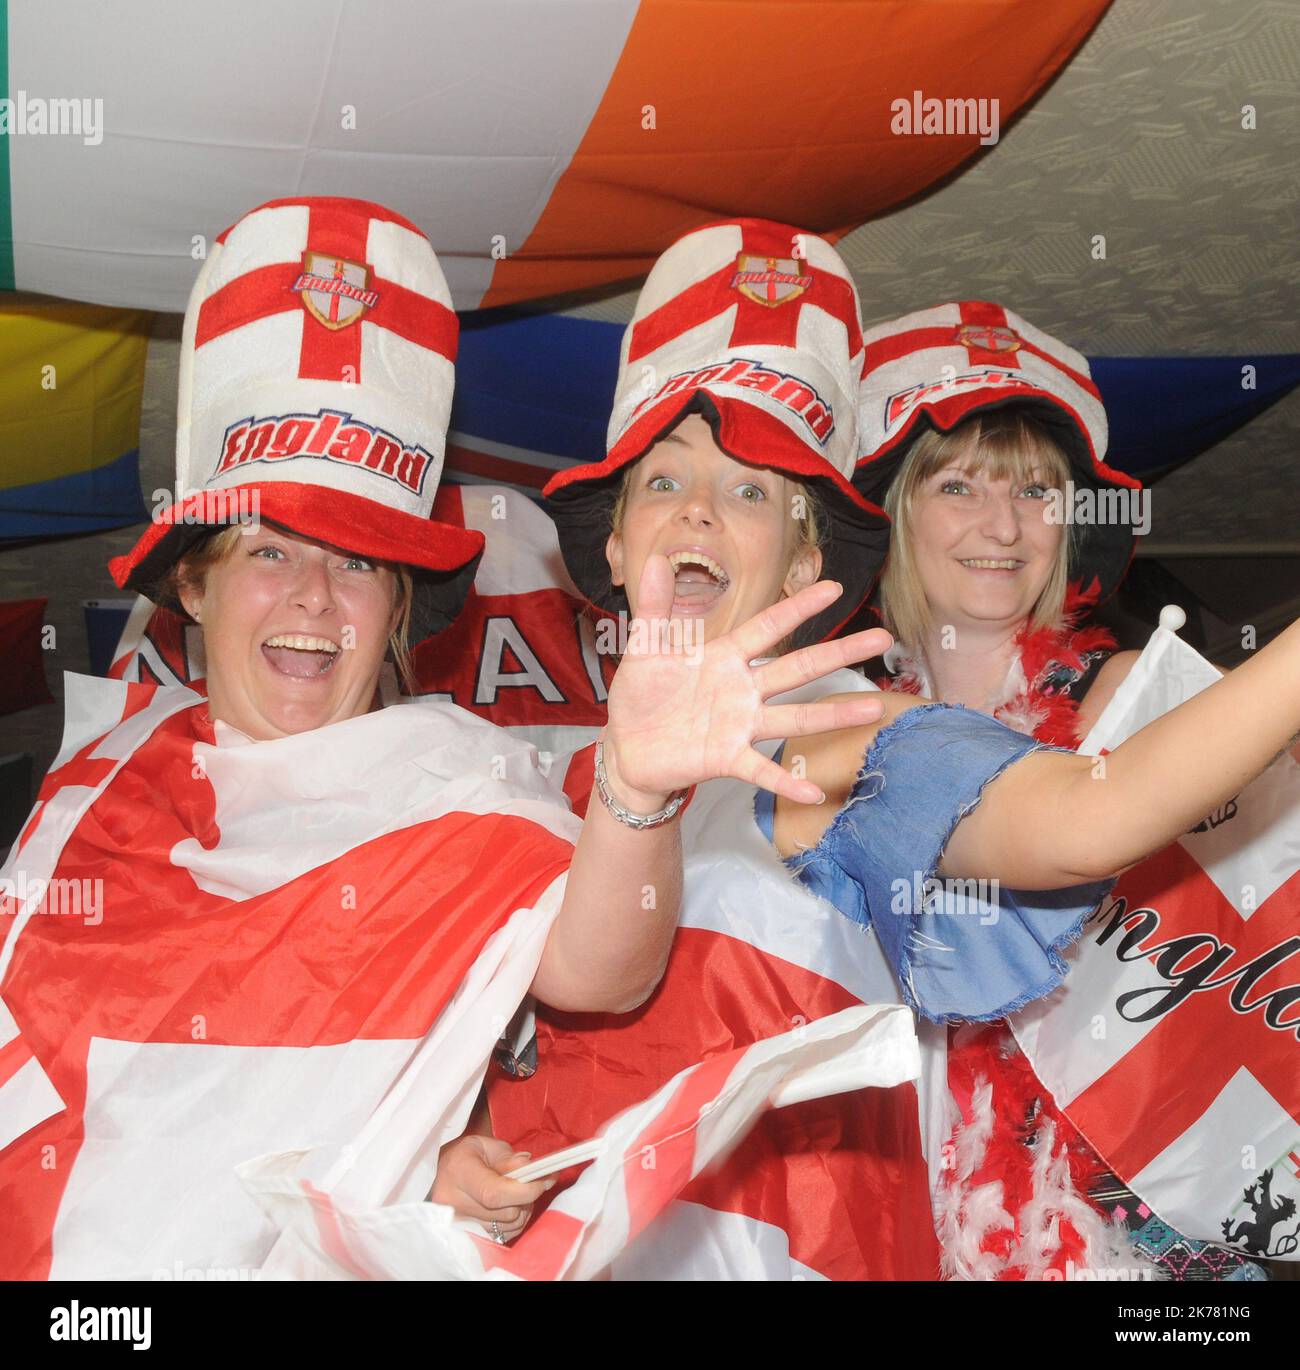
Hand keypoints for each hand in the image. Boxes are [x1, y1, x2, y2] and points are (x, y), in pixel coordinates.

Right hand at [428, 1134, 551, 1242]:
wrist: (442, 1173)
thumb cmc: (467, 1156)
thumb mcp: (487, 1146)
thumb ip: (509, 1158)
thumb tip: (530, 1169)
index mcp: (458, 1172)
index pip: (495, 1193)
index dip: (525, 1190)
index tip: (544, 1181)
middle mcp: (452, 1202)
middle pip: (505, 1213)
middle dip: (526, 1198)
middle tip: (531, 1182)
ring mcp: (456, 1224)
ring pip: (507, 1227)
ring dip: (521, 1211)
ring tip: (516, 1194)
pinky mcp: (464, 1237)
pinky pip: (501, 1237)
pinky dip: (512, 1223)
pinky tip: (507, 1208)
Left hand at [604, 558, 891, 805]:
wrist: (627, 748)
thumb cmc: (642, 696)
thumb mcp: (646, 649)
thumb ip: (655, 607)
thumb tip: (656, 558)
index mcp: (724, 658)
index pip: (767, 627)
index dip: (799, 608)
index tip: (833, 587)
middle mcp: (741, 690)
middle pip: (798, 668)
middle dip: (838, 654)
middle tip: (881, 639)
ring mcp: (738, 726)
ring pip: (793, 717)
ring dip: (832, 714)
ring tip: (872, 710)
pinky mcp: (726, 759)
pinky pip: (761, 770)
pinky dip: (786, 782)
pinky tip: (815, 791)